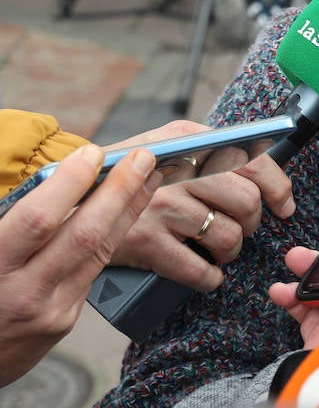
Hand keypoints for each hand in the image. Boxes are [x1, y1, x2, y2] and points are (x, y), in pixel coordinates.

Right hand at [0, 144, 159, 385]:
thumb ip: (12, 219)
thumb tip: (52, 178)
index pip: (39, 219)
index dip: (69, 183)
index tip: (93, 153)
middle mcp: (23, 292)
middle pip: (84, 234)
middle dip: (120, 190)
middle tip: (145, 157)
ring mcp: (48, 311)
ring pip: (99, 252)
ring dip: (129, 210)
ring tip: (149, 177)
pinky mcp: (63, 321)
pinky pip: (91, 272)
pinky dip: (110, 238)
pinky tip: (126, 213)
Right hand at [111, 143, 294, 290]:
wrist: (75, 198)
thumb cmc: (134, 173)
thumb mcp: (173, 143)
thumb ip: (215, 148)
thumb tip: (266, 171)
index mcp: (192, 142)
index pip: (255, 162)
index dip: (278, 188)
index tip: (284, 207)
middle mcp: (179, 171)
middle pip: (247, 203)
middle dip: (253, 222)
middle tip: (242, 228)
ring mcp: (162, 207)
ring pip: (228, 237)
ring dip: (232, 250)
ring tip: (221, 248)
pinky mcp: (146, 243)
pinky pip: (199, 270)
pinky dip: (211, 278)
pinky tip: (209, 274)